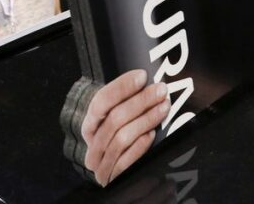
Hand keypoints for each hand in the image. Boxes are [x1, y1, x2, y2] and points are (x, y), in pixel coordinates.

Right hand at [82, 70, 169, 185]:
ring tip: (163, 108)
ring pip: (121, 138)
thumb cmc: (121, 132)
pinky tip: (151, 134)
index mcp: (90, 121)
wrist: (114, 164)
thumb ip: (128, 100)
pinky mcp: (111, 177)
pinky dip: (138, 147)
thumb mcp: (119, 115)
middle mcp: (92, 141)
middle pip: (114, 118)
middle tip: (161, 90)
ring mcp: (99, 161)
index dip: (122, 87)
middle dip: (141, 101)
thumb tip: (147, 79)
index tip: (142, 76)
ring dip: (145, 121)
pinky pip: (125, 162)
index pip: (102, 100)